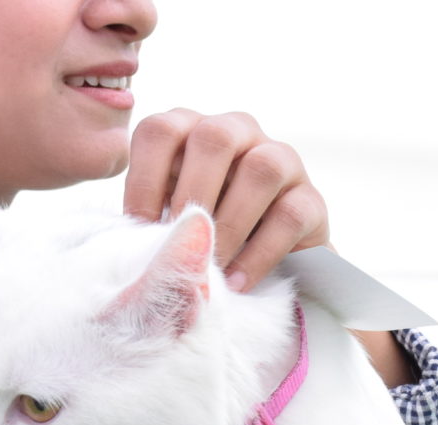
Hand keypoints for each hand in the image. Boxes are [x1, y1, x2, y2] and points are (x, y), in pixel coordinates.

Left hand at [122, 109, 329, 292]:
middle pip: (214, 138)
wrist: (262, 266)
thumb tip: (124, 243)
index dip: (144, 179)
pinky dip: (259, 252)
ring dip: (229, 223)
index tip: (138, 229)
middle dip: (190, 195)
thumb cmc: (200, 237)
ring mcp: (281, 159)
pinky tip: (237, 281)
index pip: (161, 130)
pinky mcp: (312, 198)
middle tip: (178, 244)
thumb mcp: (167, 218)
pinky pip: (290, 215)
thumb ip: (149, 218)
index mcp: (192, 130)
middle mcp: (238, 131)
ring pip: (260, 169)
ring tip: (210, 266)